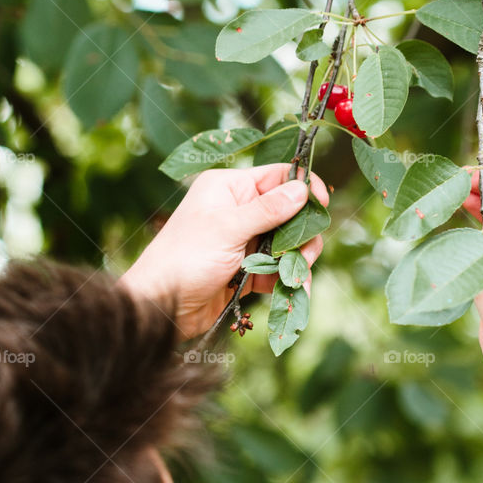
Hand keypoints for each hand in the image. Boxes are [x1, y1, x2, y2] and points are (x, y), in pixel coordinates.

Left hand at [122, 163, 329, 339]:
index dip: (304, 188)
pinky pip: (276, 269)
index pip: (277, 176)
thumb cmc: (185, 259)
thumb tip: (302, 189)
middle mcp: (237, 210)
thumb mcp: (228, 229)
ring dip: (296, 259)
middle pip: (289, 212)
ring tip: (297, 276)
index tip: (322, 206)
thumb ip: (268, 210)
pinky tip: (293, 290)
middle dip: (302, 233)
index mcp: (229, 188)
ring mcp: (242, 241)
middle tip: (306, 253)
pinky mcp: (245, 270)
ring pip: (286, 243)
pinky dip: (285, 279)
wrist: (160, 306)